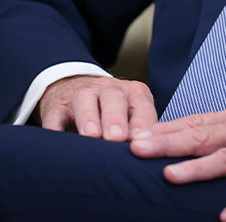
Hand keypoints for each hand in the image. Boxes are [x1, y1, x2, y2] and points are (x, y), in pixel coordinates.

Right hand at [38, 75, 157, 140]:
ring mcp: (81, 95)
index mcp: (132, 93)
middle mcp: (108, 89)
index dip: (142, 121)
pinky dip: (55, 127)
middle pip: (114, 98)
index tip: (141, 139)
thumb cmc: (112, 112)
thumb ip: (140, 132)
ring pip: (85, 100)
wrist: (75, 89)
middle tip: (117, 138)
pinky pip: (55, 114)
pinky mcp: (56, 105)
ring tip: (92, 136)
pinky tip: (58, 139)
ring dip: (89, 118)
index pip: (141, 104)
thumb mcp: (131, 114)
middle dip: (116, 118)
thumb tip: (149, 156)